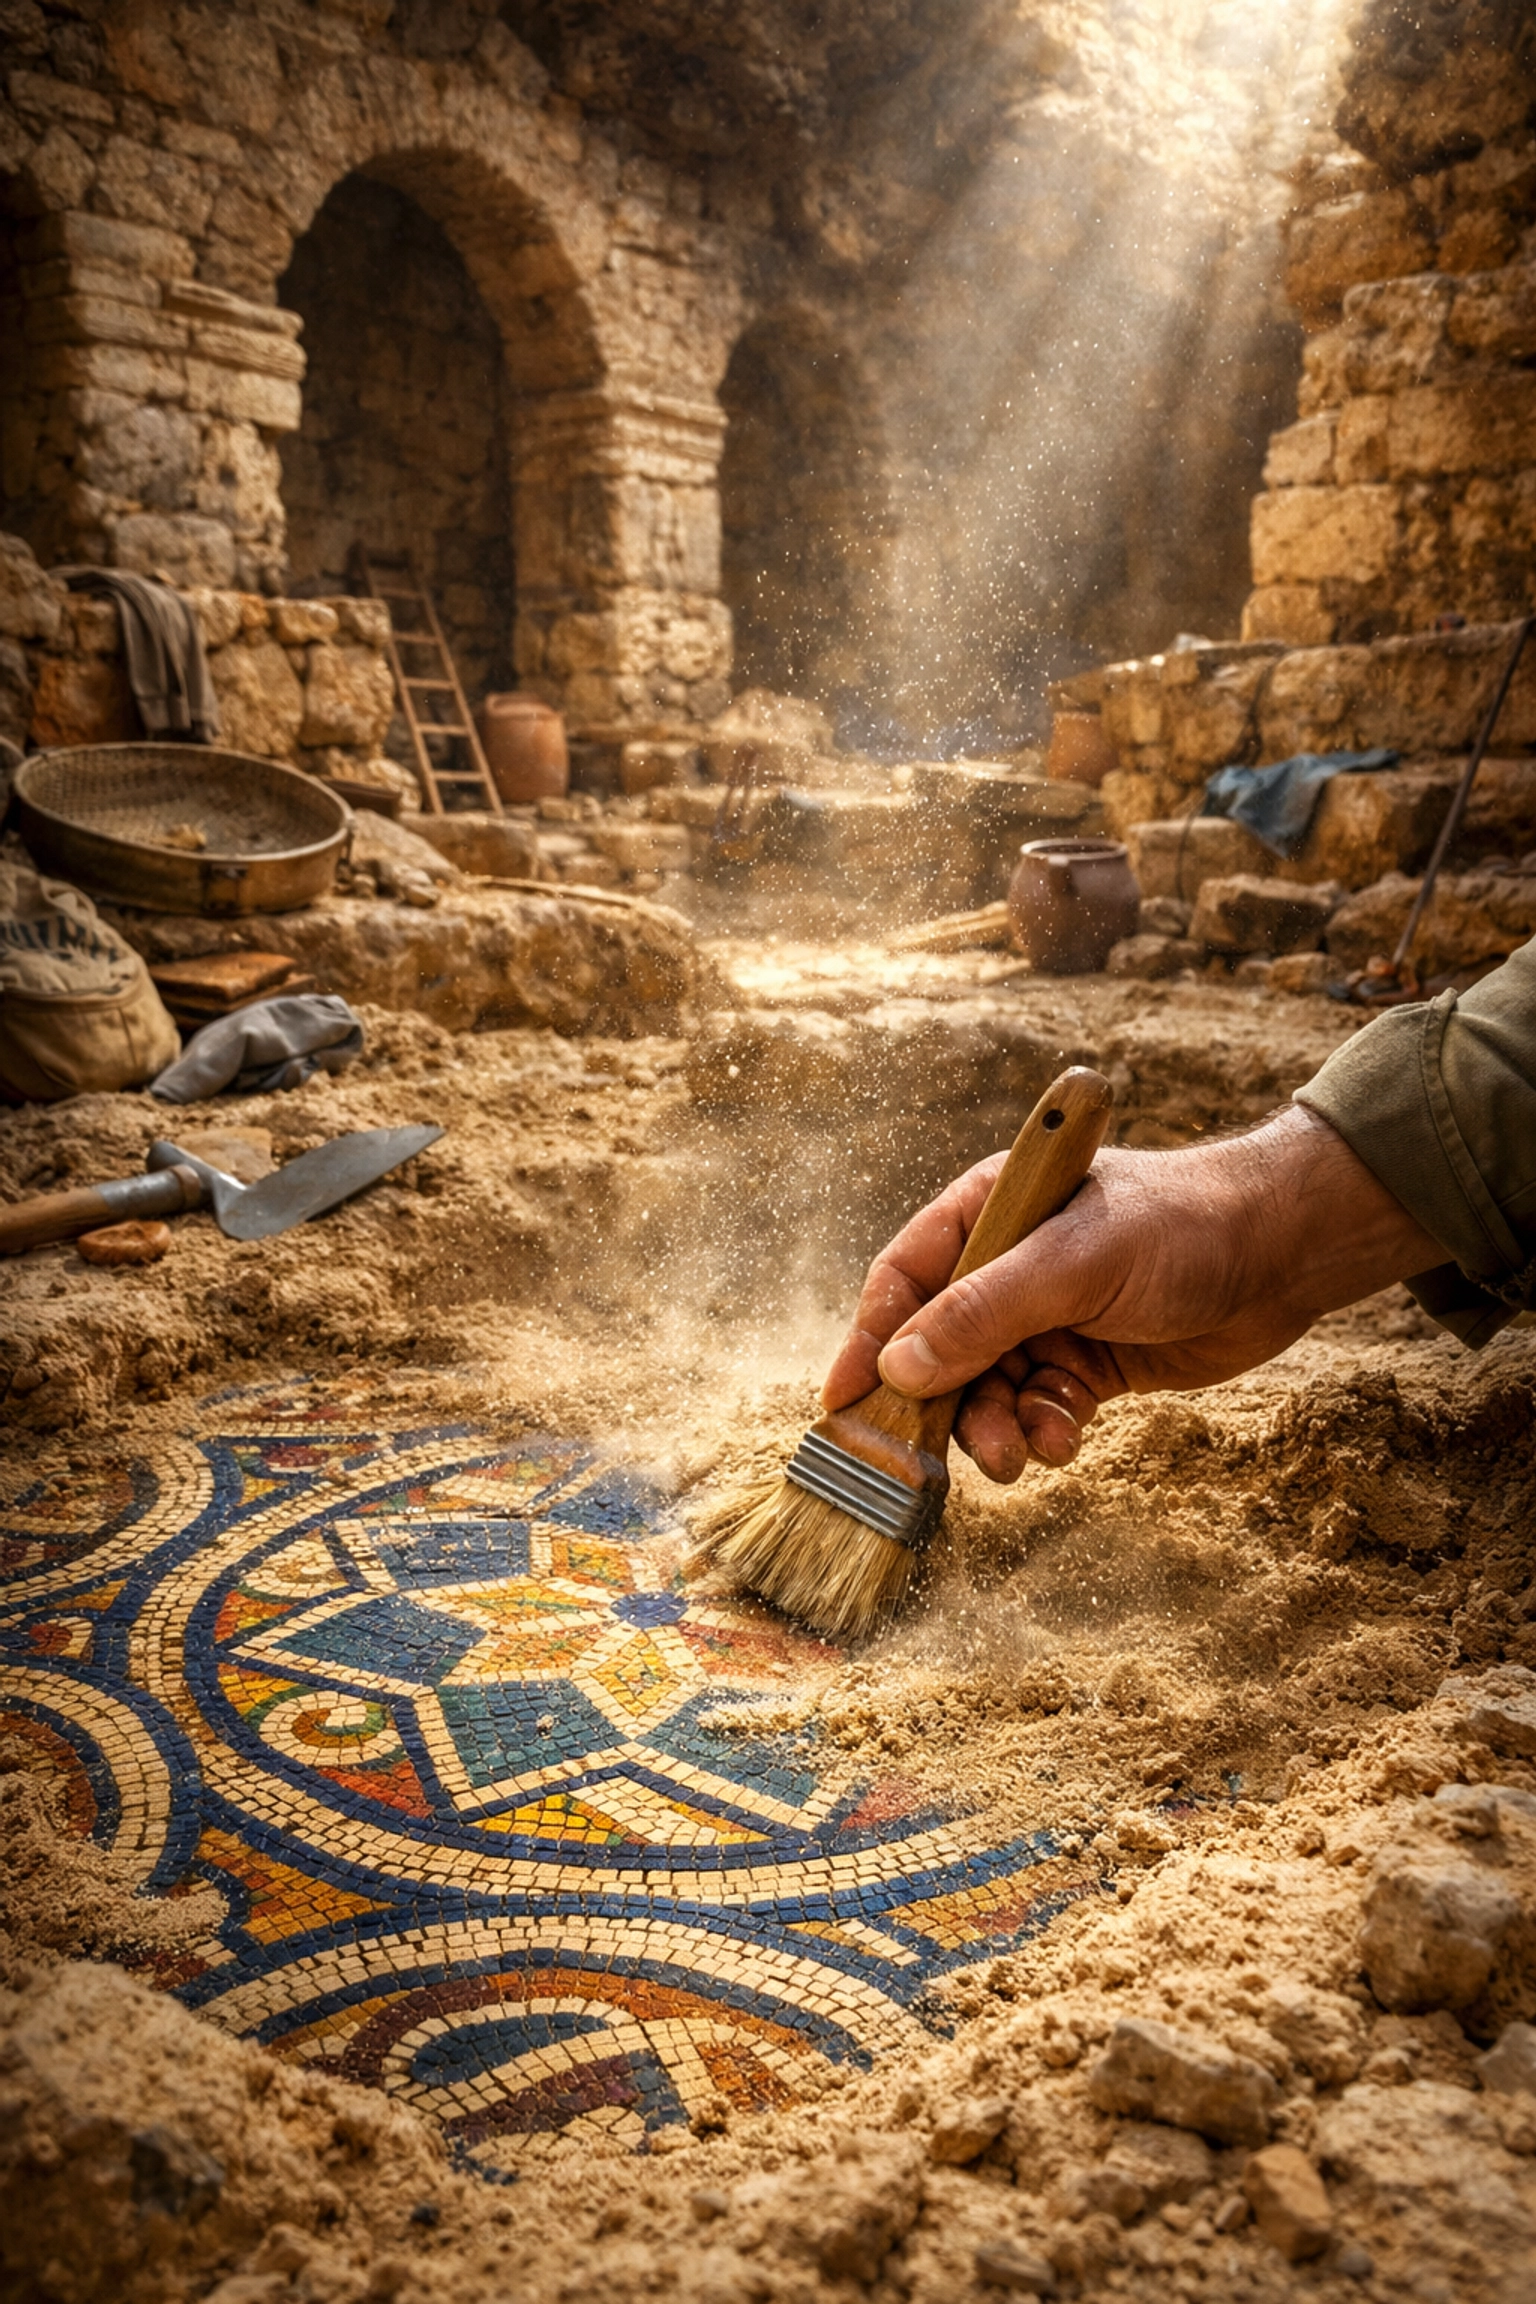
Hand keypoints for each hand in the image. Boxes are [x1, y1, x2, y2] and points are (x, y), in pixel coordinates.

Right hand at [820, 1104, 1444, 1481]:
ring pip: (987, 1388)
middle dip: (941, 1404)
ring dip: (996, 1425)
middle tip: (934, 1460)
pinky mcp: (1086, 1361)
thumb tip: (899, 1368)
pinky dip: (1043, 1429)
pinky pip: (1036, 1406)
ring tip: (1024, 1449)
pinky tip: (1066, 1435)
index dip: (869, 1340)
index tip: (842, 1403)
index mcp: (989, 1212)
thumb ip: (983, 1316)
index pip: (904, 1279)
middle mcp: (1007, 1264)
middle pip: (938, 1346)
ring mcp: (1047, 1315)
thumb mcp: (1072, 1266)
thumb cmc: (1179, 1228)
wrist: (1285, 1252)